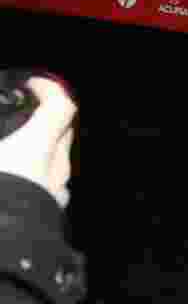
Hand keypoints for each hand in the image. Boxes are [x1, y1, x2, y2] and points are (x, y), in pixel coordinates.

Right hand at [0, 76, 75, 207]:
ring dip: (42, 152)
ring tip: (15, 151)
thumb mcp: (8, 150)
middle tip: (23, 115)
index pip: (61, 106)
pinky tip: (16, 183)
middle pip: (63, 133)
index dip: (49, 90)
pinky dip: (37, 179)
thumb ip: (14, 133)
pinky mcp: (48, 218)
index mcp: (38, 148)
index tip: (32, 85)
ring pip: (57, 163)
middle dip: (46, 120)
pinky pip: (49, 189)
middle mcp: (54, 169)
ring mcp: (54, 195)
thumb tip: (15, 135)